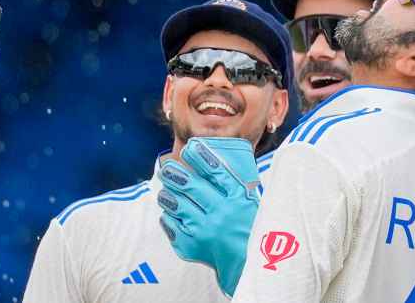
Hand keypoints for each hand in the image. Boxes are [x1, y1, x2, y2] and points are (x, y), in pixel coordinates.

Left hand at [157, 137, 260, 296]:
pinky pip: (173, 226)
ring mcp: (206, 231)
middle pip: (193, 187)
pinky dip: (169, 217)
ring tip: (165, 190)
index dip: (201, 157)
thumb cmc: (249, 228)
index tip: (190, 147)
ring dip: (168, 195)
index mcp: (240, 199)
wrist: (248, 266)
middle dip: (176, 174)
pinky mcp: (193, 246)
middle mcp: (223, 213)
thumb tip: (207, 160)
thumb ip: (233, 185)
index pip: (217, 171)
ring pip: (179, 205)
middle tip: (167, 167)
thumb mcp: (249, 203)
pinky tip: (169, 212)